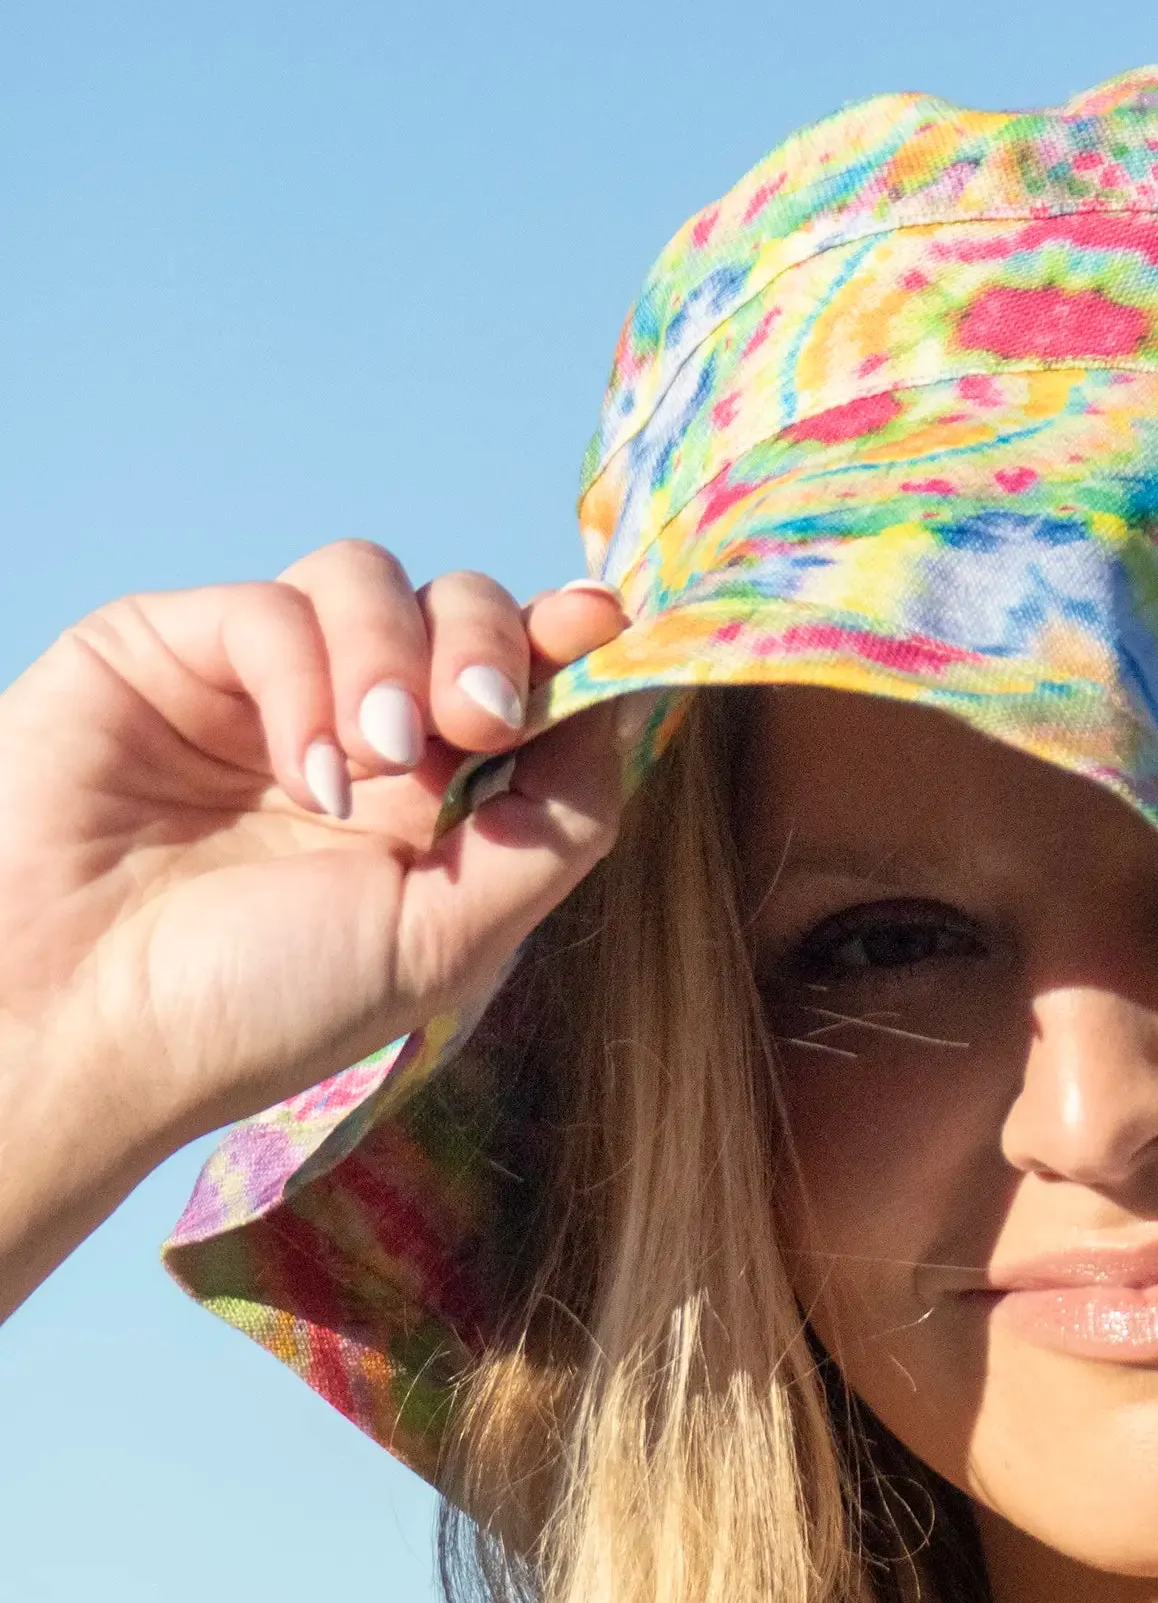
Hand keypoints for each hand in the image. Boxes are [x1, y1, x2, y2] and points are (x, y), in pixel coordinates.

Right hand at [0, 542, 629, 1307]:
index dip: (569, 642)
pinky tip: (299, 774)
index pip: (524, 682)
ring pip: (370, 579)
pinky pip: (273, 606)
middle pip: (462, 608)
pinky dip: (304, 677)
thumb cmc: (260, 1008)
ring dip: (397, 656)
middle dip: (488, 646)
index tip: (604, 624)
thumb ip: (557, 823)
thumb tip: (628, 700)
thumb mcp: (449, 937)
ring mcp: (263, 687)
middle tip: (478, 723)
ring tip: (377, 764)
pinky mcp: (169, 649)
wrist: (84, 1023)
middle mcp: (356, 735)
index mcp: (434, 807)